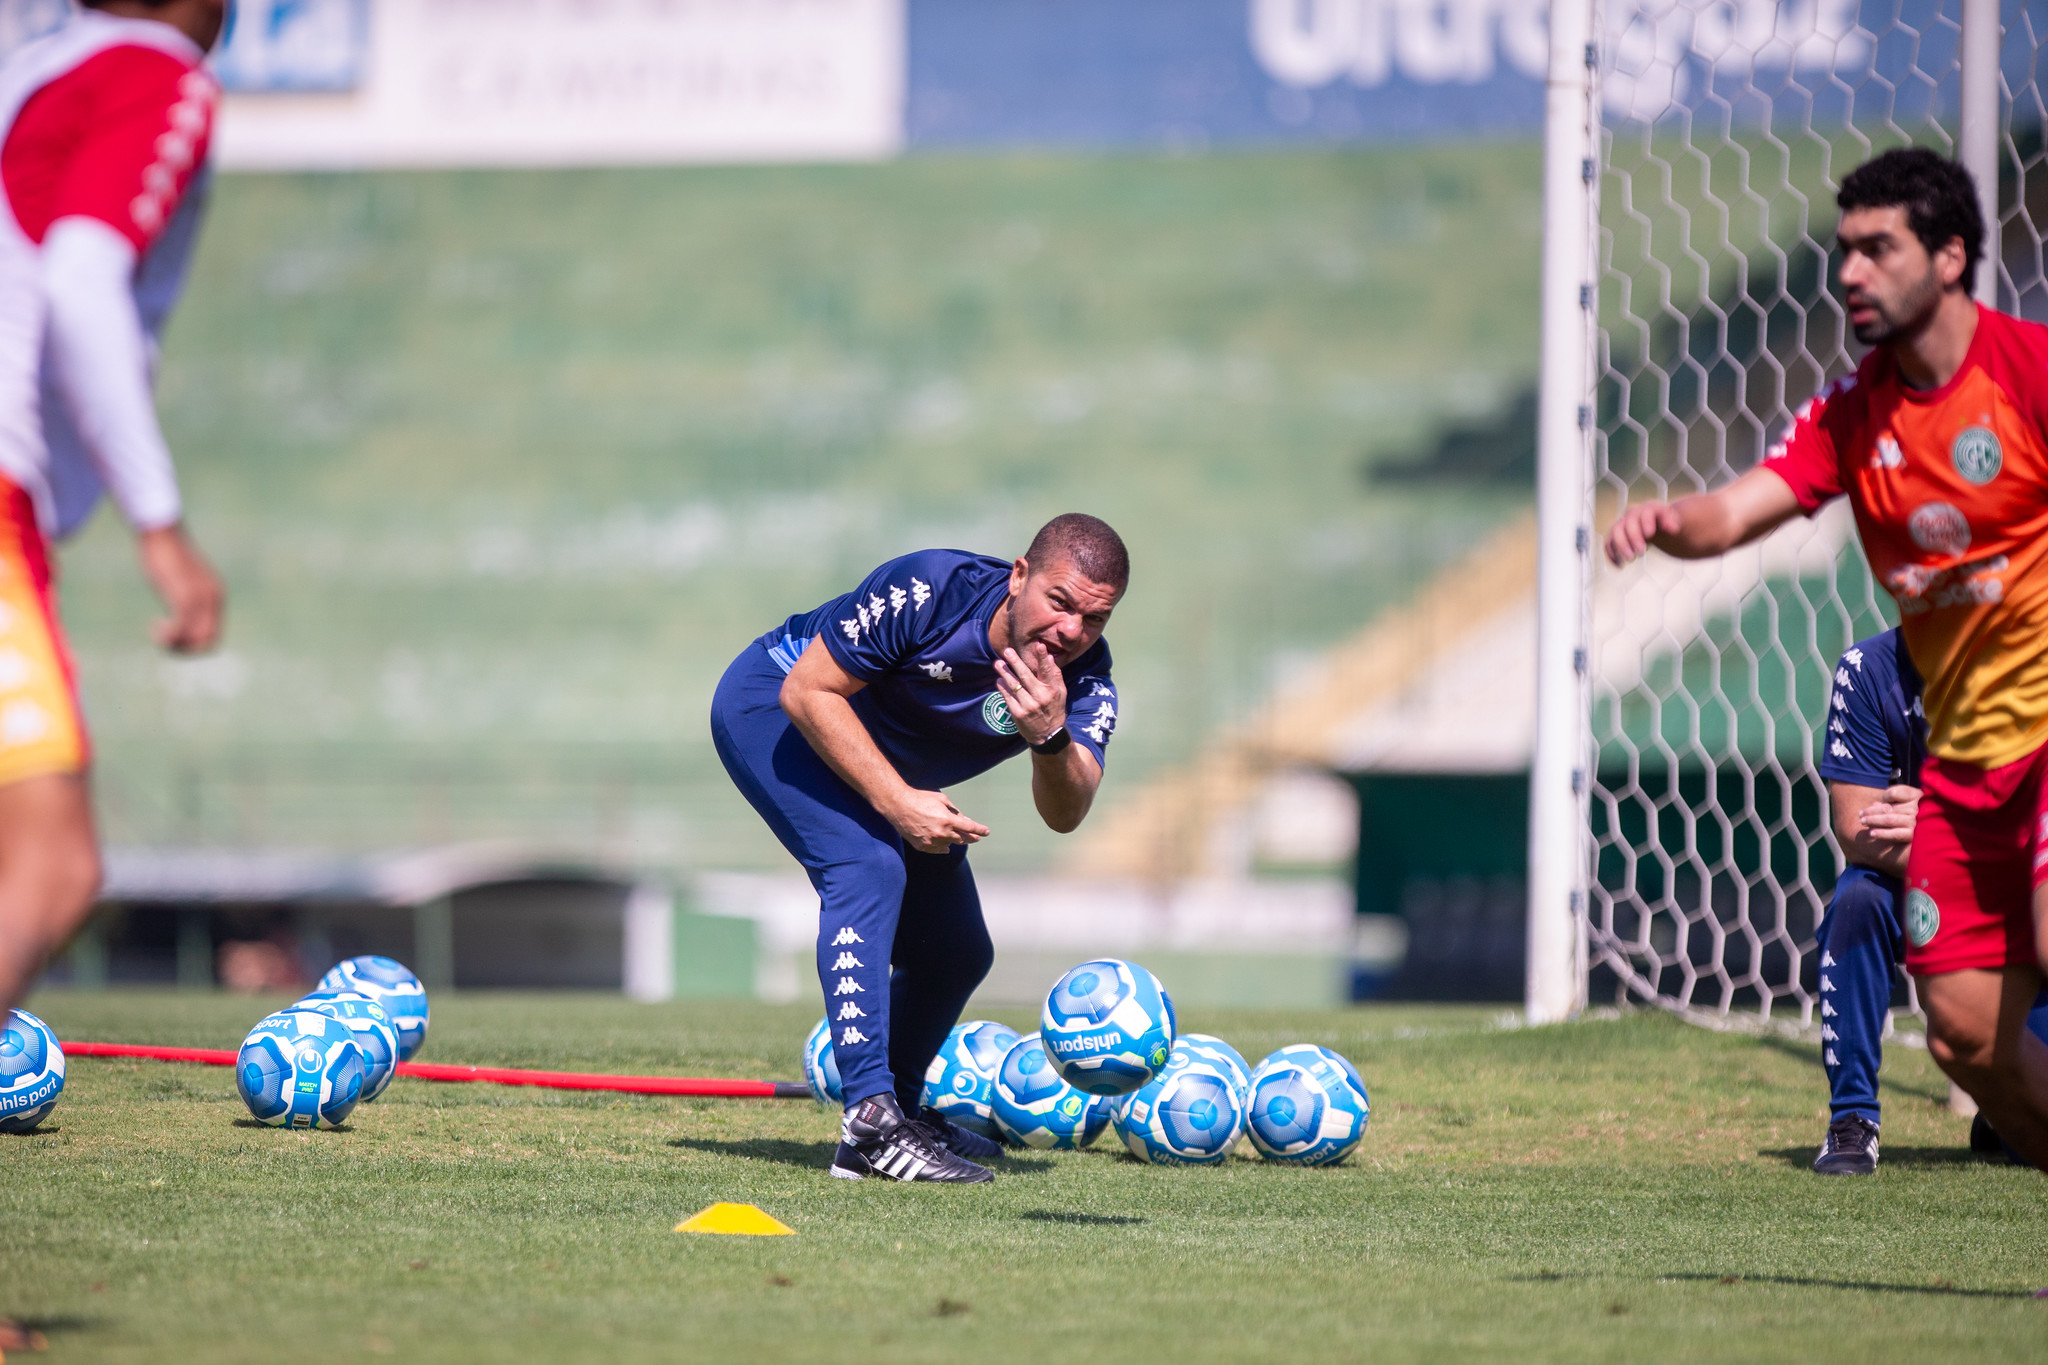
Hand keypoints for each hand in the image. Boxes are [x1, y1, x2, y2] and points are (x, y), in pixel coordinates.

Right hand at [136, 524, 222, 652]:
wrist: (161, 534)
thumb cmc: (166, 554)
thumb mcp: (181, 579)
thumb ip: (185, 595)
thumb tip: (181, 611)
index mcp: (215, 596)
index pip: (214, 635)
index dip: (194, 644)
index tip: (174, 637)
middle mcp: (213, 599)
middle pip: (208, 642)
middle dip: (185, 650)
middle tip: (164, 641)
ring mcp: (200, 598)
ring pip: (197, 639)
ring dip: (176, 645)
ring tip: (159, 636)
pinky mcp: (183, 596)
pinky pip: (182, 628)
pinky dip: (168, 636)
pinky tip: (155, 628)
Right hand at [884, 788, 988, 853]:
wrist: (898, 806)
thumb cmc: (921, 799)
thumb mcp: (942, 799)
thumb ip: (955, 811)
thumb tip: (964, 820)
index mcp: (948, 820)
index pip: (970, 828)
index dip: (980, 830)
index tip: (987, 832)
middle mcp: (941, 833)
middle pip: (962, 839)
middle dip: (971, 837)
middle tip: (976, 837)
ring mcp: (932, 842)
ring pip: (950, 845)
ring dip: (955, 840)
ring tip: (959, 837)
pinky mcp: (922, 847)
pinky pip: (938, 850)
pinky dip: (943, 847)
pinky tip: (946, 846)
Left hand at [994, 641, 1067, 745]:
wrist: (1048, 735)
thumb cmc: (1055, 710)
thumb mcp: (1061, 693)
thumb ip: (1056, 675)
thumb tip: (1050, 657)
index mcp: (1052, 690)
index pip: (1047, 671)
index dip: (1042, 658)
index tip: (1039, 646)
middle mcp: (1040, 697)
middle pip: (1026, 676)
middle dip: (1015, 662)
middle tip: (1007, 651)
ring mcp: (1028, 706)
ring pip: (1014, 685)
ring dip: (1004, 673)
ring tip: (997, 663)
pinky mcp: (1018, 713)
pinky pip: (1008, 697)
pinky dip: (1002, 687)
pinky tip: (999, 680)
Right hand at [1605, 502, 1682, 565]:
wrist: (1656, 524)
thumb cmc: (1665, 523)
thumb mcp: (1674, 521)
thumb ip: (1673, 523)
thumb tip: (1672, 529)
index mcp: (1649, 508)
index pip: (1646, 513)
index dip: (1646, 522)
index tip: (1650, 534)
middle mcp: (1633, 514)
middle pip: (1628, 523)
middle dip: (1633, 537)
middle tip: (1641, 552)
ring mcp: (1622, 524)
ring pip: (1616, 532)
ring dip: (1621, 546)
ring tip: (1631, 559)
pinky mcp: (1616, 535)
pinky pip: (1609, 543)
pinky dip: (1612, 554)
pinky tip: (1620, 566)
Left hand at [1858, 785, 1919, 845]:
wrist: (1930, 831)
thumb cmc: (1911, 812)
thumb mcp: (1903, 801)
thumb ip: (1890, 801)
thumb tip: (1875, 805)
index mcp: (1916, 796)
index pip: (1897, 792)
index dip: (1887, 795)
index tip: (1882, 800)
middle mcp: (1917, 808)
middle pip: (1888, 807)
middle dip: (1871, 811)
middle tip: (1860, 814)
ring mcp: (1916, 821)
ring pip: (1889, 819)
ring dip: (1873, 820)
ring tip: (1863, 821)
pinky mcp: (1913, 835)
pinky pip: (1895, 833)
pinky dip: (1882, 833)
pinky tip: (1872, 833)